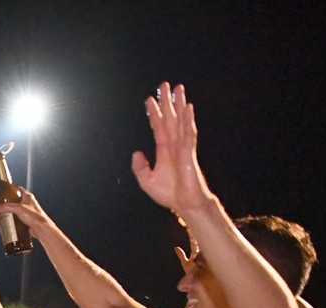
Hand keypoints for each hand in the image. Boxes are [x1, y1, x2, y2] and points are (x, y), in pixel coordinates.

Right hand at [0, 186, 49, 231]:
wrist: (41, 228)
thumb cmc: (35, 216)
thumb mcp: (19, 209)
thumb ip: (7, 207)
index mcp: (27, 197)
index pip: (19, 190)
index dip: (11, 191)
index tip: (4, 193)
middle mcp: (27, 204)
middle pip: (13, 203)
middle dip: (5, 208)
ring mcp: (26, 213)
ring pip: (13, 213)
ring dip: (5, 217)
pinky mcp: (25, 221)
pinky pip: (15, 221)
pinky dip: (9, 223)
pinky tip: (4, 227)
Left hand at [132, 82, 211, 213]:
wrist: (184, 204)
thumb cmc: (169, 193)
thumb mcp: (147, 181)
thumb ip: (140, 167)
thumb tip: (136, 152)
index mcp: (164, 150)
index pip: (158, 127)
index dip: (154, 114)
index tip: (150, 100)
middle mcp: (174, 145)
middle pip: (170, 118)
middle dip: (167, 102)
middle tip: (164, 85)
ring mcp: (183, 147)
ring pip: (180, 121)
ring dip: (179, 105)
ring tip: (178, 89)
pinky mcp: (189, 152)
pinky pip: (188, 133)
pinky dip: (187, 120)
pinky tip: (187, 108)